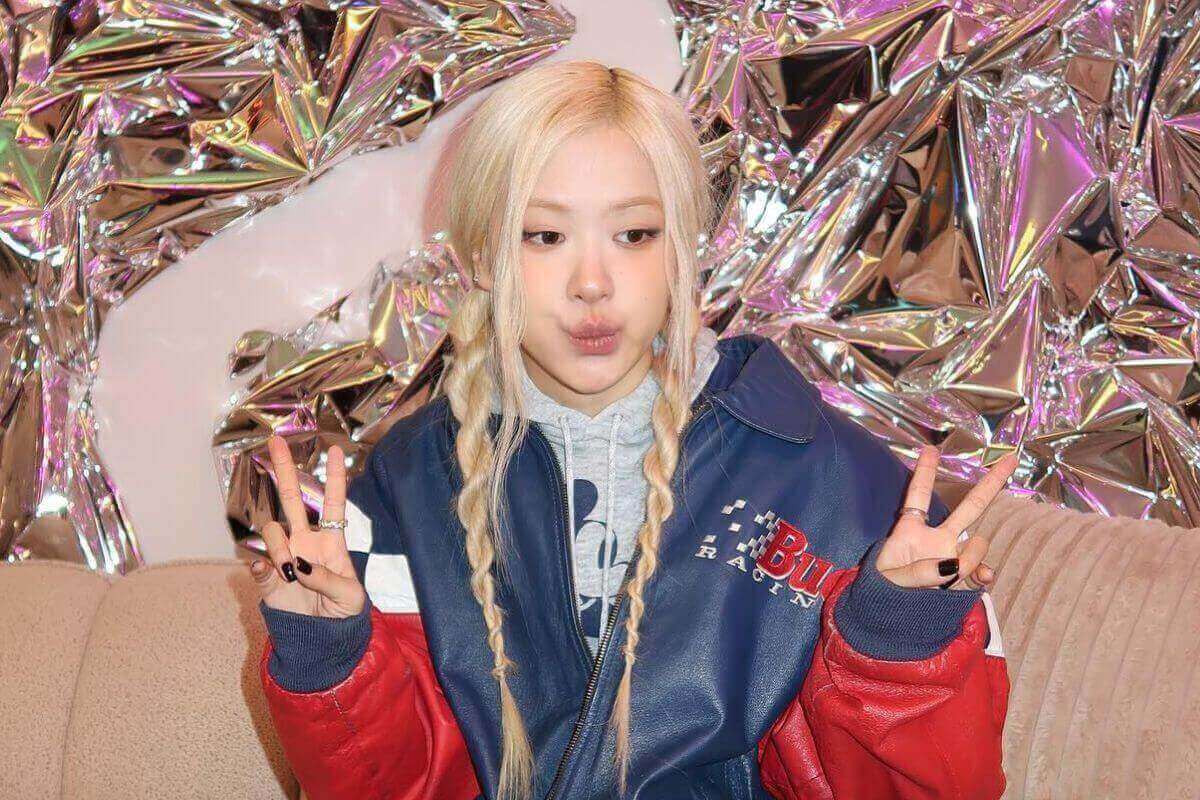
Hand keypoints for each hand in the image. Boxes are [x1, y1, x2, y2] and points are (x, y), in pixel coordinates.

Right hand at [248, 435, 366, 617]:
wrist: (320, 642)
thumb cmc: (342, 615)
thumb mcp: (351, 598)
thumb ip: (329, 579)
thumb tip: (301, 565)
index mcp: (332, 542)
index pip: (333, 503)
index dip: (335, 478)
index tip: (337, 450)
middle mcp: (305, 541)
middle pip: (293, 498)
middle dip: (285, 469)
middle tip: (276, 441)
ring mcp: (284, 556)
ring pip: (272, 531)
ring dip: (278, 548)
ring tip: (290, 572)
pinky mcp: (265, 577)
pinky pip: (255, 562)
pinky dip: (260, 565)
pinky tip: (270, 573)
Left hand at [875, 445, 1018, 590]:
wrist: (889, 624)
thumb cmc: (881, 593)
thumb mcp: (887, 579)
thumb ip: (916, 572)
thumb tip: (951, 566)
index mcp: (910, 531)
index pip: (918, 496)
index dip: (924, 472)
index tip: (930, 448)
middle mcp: (937, 540)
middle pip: (968, 508)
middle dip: (990, 483)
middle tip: (1011, 458)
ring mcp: (954, 558)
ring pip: (977, 546)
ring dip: (969, 558)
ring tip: (947, 576)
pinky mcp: (964, 581)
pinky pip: (982, 573)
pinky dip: (984, 574)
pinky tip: (983, 577)